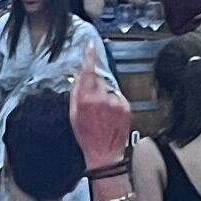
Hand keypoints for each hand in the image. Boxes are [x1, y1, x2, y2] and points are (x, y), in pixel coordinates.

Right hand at [68, 56, 133, 171]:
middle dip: (95, 87)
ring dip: (105, 97)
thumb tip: (78, 77)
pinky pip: (118, 97)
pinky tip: (110, 116)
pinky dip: (114, 103)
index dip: (89, 56)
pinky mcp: (126, 107)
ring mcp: (116, 102)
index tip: (91, 46)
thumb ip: (76, 93)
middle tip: (92, 103)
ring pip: (109, 89)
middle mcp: (102, 98)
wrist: (105, 155)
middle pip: (99, 81)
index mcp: (86, 99)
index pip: (87, 72)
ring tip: (102, 114)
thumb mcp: (73, 114)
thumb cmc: (87, 137)